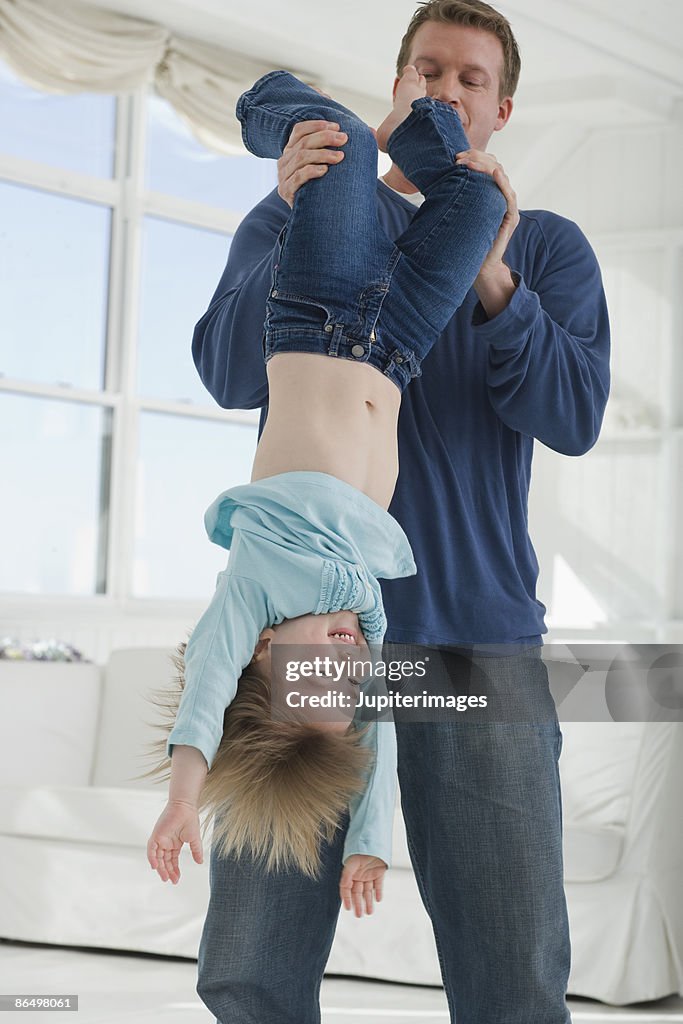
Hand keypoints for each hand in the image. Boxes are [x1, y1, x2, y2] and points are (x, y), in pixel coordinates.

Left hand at [147, 800, 202, 883]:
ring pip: (157, 858)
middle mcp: (166, 843)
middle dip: (168, 872)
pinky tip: (156, 867)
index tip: (177, 879)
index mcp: (174, 844)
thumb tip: (200, 862)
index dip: (174, 870)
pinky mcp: (156, 835)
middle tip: (171, 881)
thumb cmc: (190, 819)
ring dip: (160, 868)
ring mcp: (160, 840)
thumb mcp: (194, 839)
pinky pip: (151, 850)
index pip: (172, 860)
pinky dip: (152, 858)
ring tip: (165, 877)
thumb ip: (196, 851)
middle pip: (164, 861)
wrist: (185, 806)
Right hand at [277, 118, 347, 208]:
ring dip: (323, 154)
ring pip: (302, 157)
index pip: (299, 130)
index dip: (317, 125)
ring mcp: (283, 176)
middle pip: (303, 142)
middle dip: (325, 138)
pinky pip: (299, 176)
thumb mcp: (331, 163)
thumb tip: (372, 131)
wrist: (317, 216)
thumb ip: (346, 147)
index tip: (337, 126)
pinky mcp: (286, 190)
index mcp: (292, 150)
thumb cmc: (325, 185)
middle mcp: (285, 161)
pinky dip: (312, 171)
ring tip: (340, 157)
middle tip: (344, 139)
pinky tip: (325, 170)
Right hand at [339, 854, 386, 917]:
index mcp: (350, 874)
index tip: (348, 908)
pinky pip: (378, 884)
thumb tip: (344, 886)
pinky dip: (378, 892)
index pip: (347, 889)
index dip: (347, 899)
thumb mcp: (351, 862)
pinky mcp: (379, 872)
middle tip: (359, 915)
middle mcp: (359, 876)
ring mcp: (369, 874)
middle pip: (357, 893)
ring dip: (368, 902)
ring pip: (368, 891)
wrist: (372, 839)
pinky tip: (378, 900)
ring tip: (369, 912)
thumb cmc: (358, 849)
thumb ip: (347, 874)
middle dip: (358, 904)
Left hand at [455, 149, 518, 277]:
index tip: (456, 157)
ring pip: (502, 176)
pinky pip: (509, 197)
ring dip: (485, 166)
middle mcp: (500, 195)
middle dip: (476, 158)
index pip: (487, 165)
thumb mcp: (460, 212)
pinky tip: (495, 174)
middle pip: (494, 165)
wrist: (479, 265)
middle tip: (458, 159)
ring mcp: (508, 206)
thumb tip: (436, 182)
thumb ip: (457, 197)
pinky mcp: (511, 218)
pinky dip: (503, 183)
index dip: (474, 157)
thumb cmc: (467, 240)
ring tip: (468, 163)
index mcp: (490, 192)